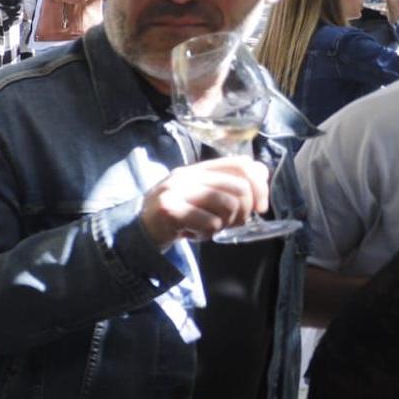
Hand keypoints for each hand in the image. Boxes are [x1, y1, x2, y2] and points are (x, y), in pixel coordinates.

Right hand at [139, 158, 270, 247]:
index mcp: (197, 169)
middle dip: (245, 211)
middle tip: (234, 223)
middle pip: (239, 187)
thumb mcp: (200, 195)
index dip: (260, 185)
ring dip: (227, 223)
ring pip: (228, 204)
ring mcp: (176, 192)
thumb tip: (261, 174)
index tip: (260, 206)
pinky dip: (208, 234)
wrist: (137, 230)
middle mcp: (187, 176)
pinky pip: (210, 223)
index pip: (241, 164)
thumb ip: (225, 184)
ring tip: (211, 228)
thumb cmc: (175, 215)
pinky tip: (194, 234)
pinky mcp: (171, 211)